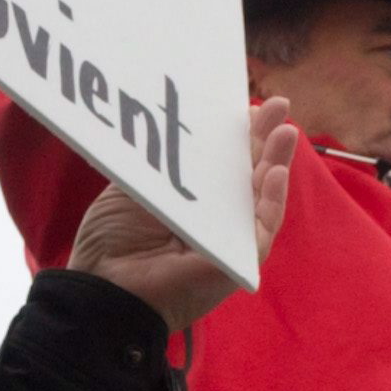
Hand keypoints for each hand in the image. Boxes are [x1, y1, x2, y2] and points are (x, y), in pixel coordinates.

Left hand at [69, 97, 297, 326]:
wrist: (102, 285)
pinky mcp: (237, 263)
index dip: (237, 133)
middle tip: (279, 106)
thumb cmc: (111, 239)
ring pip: (263, 198)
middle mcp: (215, 217)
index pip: (223, 161)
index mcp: (192, 197)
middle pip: (249, 173)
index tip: (244, 105)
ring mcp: (229, 239)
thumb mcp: (135, 184)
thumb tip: (181, 122)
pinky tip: (275, 174)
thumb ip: (163, 160)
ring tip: (287, 133)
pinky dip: (273, 202)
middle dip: (266, 139)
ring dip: (278, 163)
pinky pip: (263, 231)